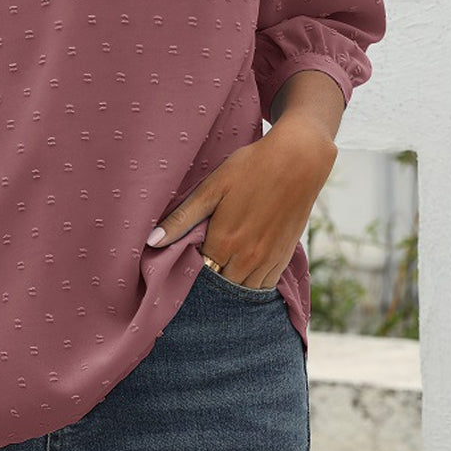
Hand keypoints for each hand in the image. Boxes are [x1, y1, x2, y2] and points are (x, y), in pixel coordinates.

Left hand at [146, 115, 337, 288]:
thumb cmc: (250, 169)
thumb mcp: (211, 189)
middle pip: (220, 285)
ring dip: (230, 282)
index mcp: (223, 243)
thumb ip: (182, 219)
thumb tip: (152, 242)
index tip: (184, 256)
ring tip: (222, 263)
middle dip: (209, 278)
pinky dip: (251, 282)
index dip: (189, 266)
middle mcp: (246, 259)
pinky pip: (264, 285)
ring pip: (242, 290)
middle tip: (202, 259)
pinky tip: (243, 265)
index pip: (198, 273)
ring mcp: (268, 261)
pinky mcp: (284, 257)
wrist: (298, 161)